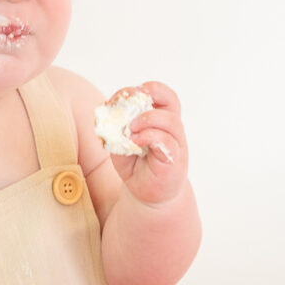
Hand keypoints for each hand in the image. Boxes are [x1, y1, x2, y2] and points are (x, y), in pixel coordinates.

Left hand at [107, 81, 187, 207]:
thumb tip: (108, 113)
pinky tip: (134, 141)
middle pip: (171, 101)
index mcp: (161, 120)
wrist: (148, 196)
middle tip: (128, 103)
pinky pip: (167, 142)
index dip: (149, 88)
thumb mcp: (120, 143)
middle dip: (150, 95)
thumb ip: (116, 129)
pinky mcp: (174, 161)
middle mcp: (172, 129)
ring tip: (130, 128)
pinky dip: (149, 136)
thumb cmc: (136, 166)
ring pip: (171, 121)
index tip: (128, 94)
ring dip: (148, 119)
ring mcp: (176, 144)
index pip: (163, 95)